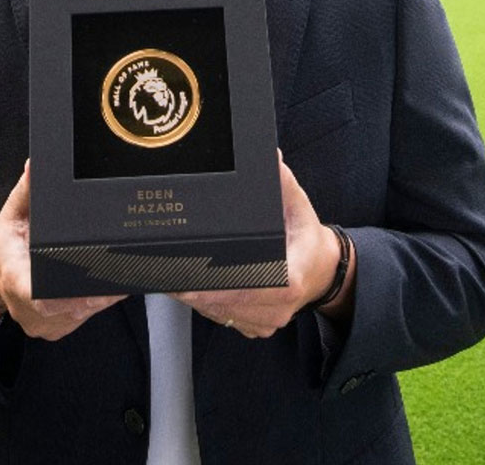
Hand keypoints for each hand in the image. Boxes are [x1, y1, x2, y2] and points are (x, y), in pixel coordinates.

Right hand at [0, 161, 124, 338]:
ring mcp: (39, 324)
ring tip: (120, 274)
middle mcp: (24, 308)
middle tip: (122, 271)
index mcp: (12, 276)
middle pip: (67, 306)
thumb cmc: (8, 241)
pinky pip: (81, 319)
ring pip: (79, 314)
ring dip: (101, 297)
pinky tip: (109, 286)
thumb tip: (35, 165)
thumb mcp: (13, 211)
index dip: (62, 294)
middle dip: (97, 291)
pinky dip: (96, 303)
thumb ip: (27, 189)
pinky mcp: (53, 330)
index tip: (89, 285)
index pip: (33, 293)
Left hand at [173, 153, 349, 337]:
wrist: (323, 270)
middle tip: (162, 269)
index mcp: (290, 280)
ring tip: (167, 274)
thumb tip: (270, 156)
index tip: (188, 278)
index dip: (217, 286)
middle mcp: (279, 308)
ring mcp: (267, 321)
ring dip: (194, 297)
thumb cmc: (305, 236)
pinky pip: (224, 319)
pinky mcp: (257, 327)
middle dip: (193, 287)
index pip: (249, 288)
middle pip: (226, 303)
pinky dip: (204, 305)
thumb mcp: (298, 206)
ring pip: (220, 314)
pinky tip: (187, 286)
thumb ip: (282, 182)